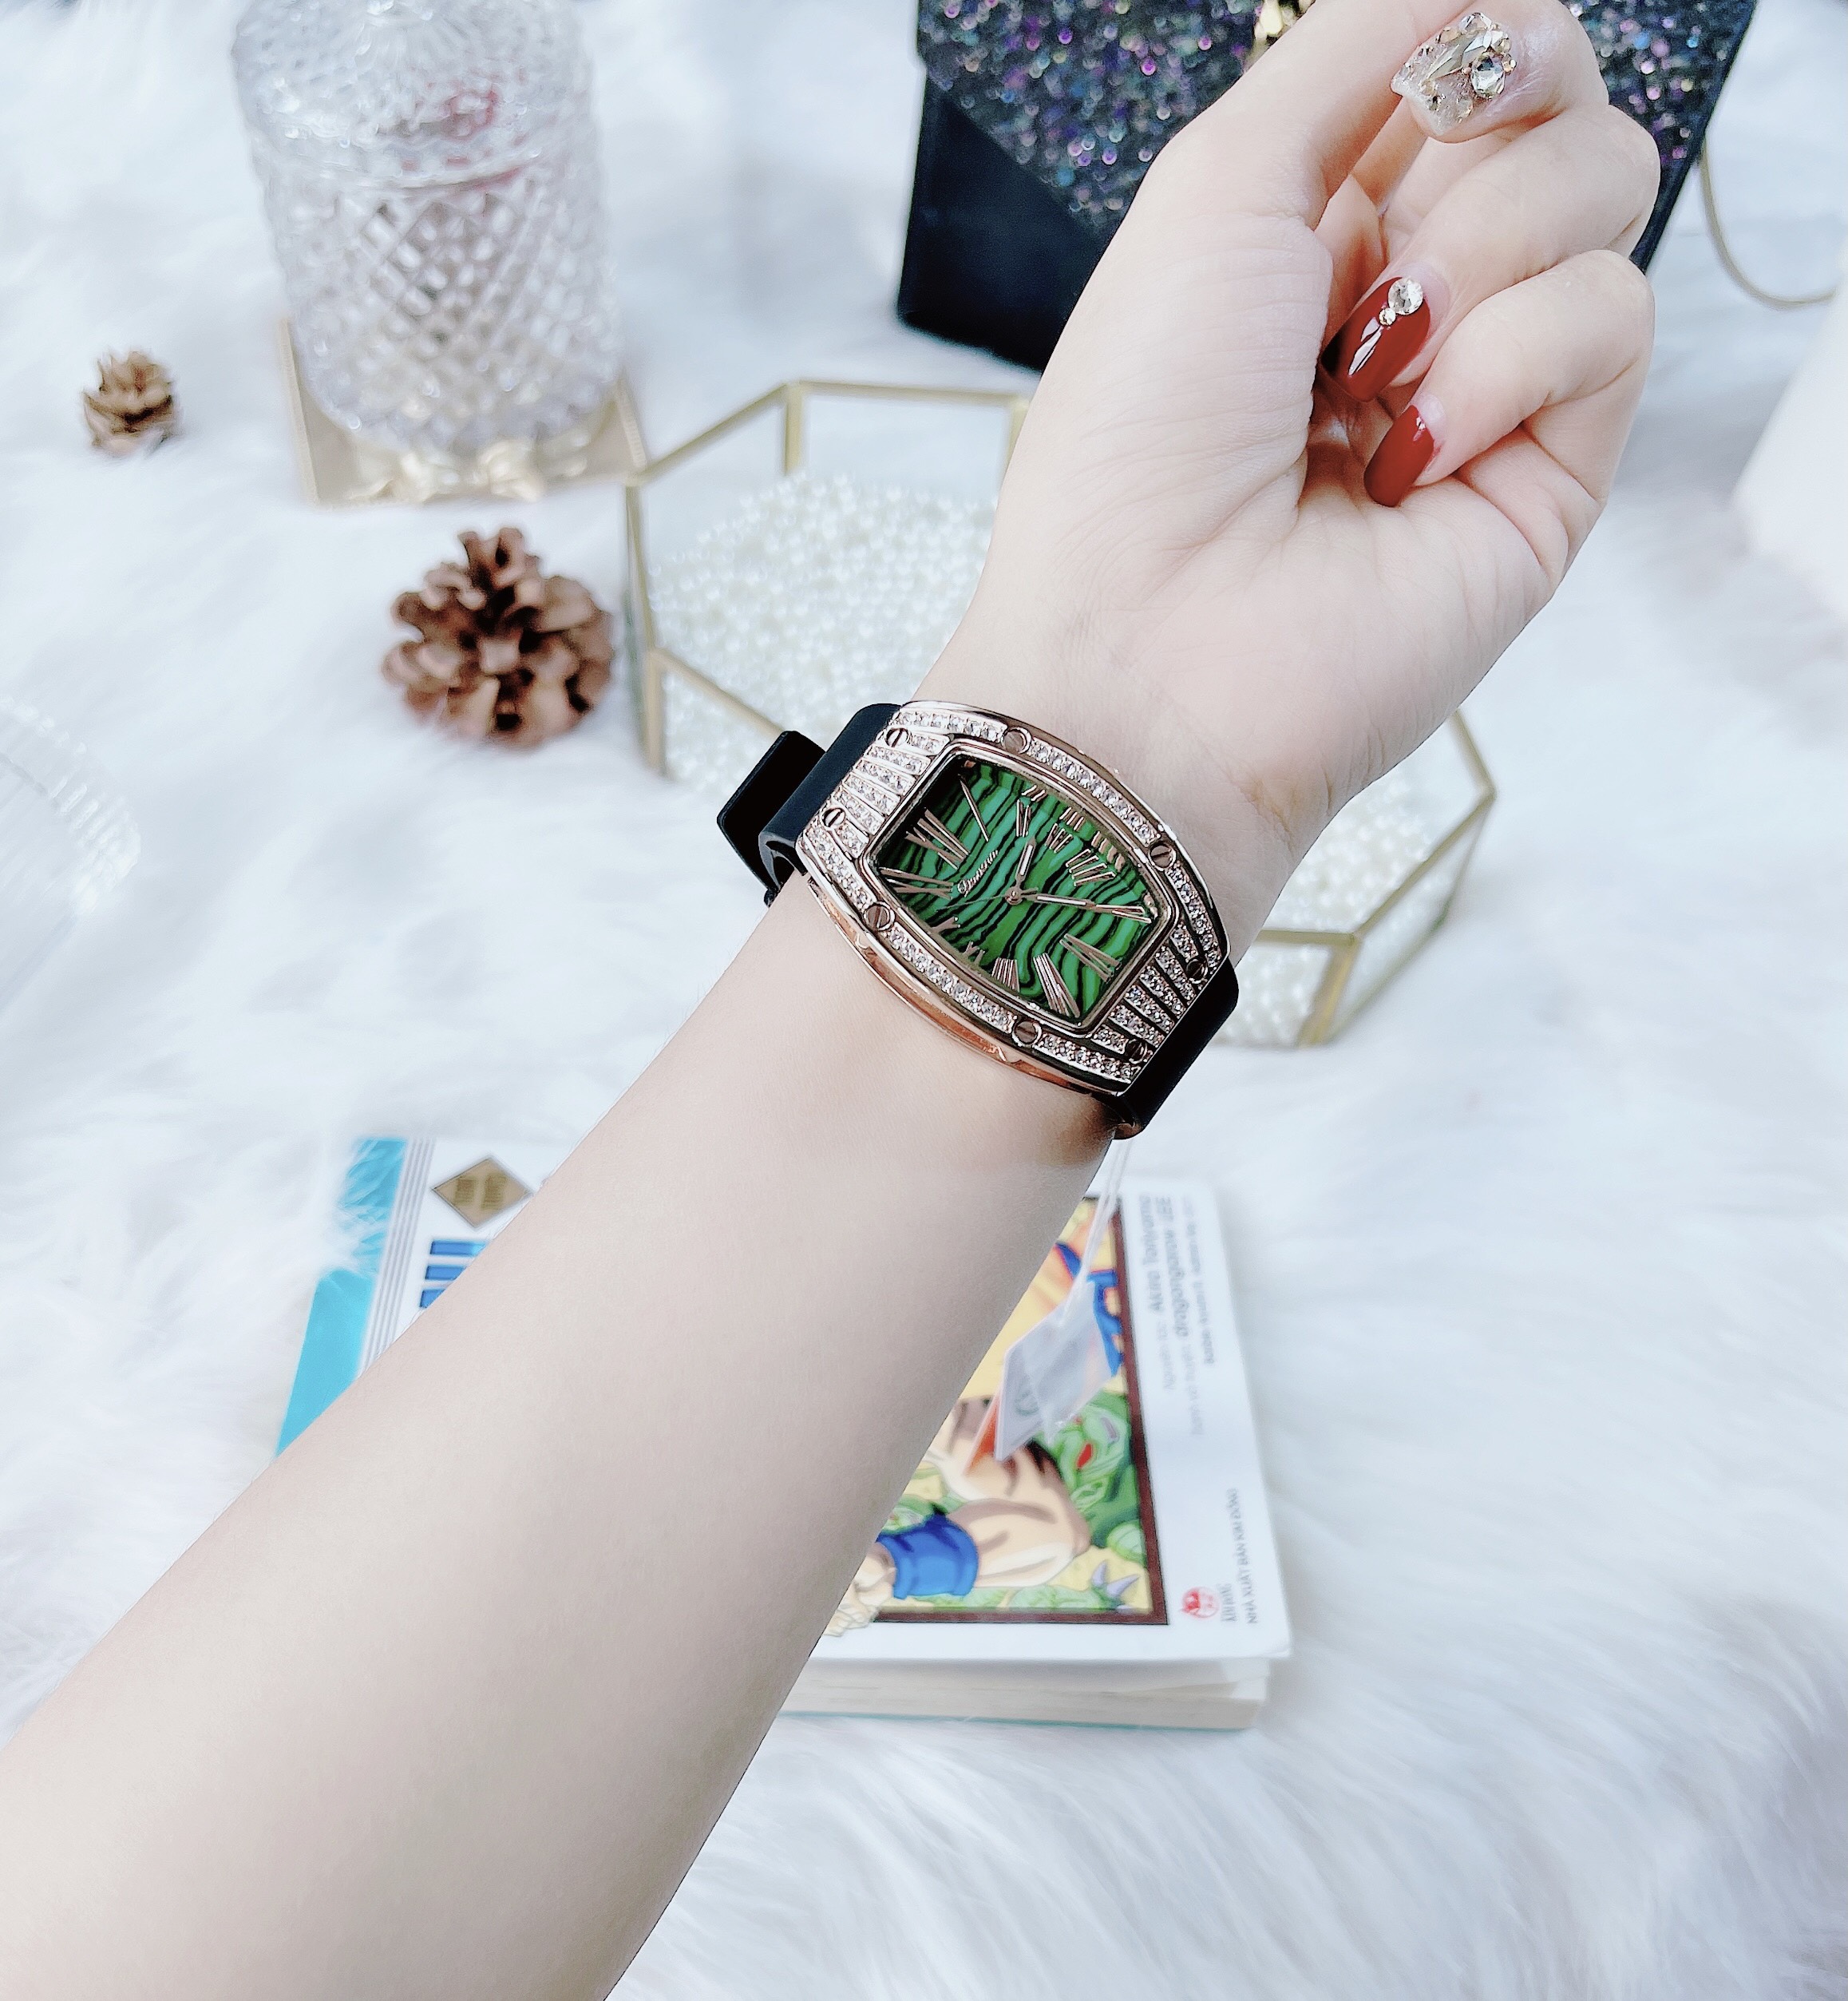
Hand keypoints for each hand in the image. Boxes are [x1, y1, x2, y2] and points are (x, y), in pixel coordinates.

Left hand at [922, 0, 1657, 952]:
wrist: (1152, 650)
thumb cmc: (1140, 433)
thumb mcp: (1216, 185)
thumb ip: (1354, 47)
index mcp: (1321, 220)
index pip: (1470, 63)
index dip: (1475, 38)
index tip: (1436, 74)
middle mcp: (1417, 290)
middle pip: (1562, 106)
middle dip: (1489, 126)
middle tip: (1383, 238)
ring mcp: (1491, 382)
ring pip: (1606, 192)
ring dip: (1479, 255)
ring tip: (1369, 373)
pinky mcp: (1553, 472)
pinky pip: (1613, 317)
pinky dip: (1509, 361)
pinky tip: (1412, 453)